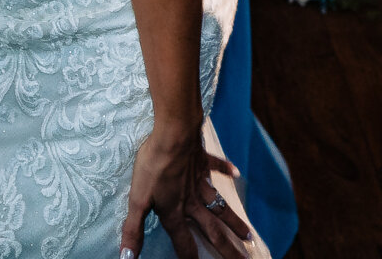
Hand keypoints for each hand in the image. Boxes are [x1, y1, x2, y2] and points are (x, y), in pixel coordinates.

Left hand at [120, 122, 248, 258]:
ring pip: (220, 207)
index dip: (189, 258)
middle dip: (228, 248)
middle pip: (213, 231)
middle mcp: (191, 202)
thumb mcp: (137, 201)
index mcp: (175, 213)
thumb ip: (133, 230)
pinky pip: (216, 167)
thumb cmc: (153, 167)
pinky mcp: (203, 162)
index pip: (184, 243)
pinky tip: (236, 174)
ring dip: (234, 222)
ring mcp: (200, 182)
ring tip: (248, 235)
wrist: (172, 135)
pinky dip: (226, 170)